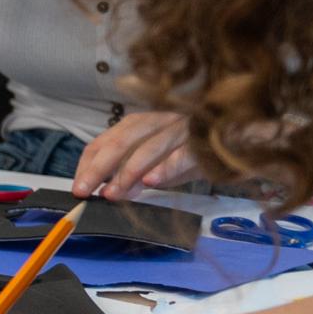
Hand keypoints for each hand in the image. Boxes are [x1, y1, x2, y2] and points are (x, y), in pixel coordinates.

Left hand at [72, 110, 198, 199]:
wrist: (235, 143)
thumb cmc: (188, 153)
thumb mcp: (155, 167)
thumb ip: (133, 178)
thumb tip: (110, 192)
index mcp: (138, 124)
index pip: (103, 141)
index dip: (87, 165)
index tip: (78, 187)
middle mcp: (155, 121)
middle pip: (120, 142)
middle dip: (98, 169)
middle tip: (84, 191)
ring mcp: (180, 128)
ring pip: (148, 147)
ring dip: (128, 172)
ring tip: (113, 192)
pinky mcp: (202, 141)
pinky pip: (182, 153)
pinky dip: (166, 167)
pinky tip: (151, 181)